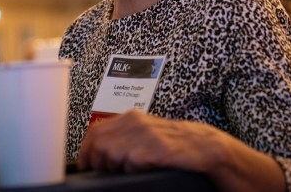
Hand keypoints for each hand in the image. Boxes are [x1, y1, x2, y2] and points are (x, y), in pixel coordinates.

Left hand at [78, 109, 221, 173]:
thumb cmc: (174, 143)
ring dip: (116, 167)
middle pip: (98, 143)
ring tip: (131, 170)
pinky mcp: (154, 149)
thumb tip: (98, 153)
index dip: (86, 151)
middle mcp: (135, 122)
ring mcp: (145, 135)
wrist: (205, 147)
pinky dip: (133, 171)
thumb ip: (124, 138)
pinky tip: (145, 169)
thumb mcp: (145, 134)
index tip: (85, 165)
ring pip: (111, 154)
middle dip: (98, 162)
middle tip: (108, 172)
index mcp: (130, 118)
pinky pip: (131, 164)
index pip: (95, 132)